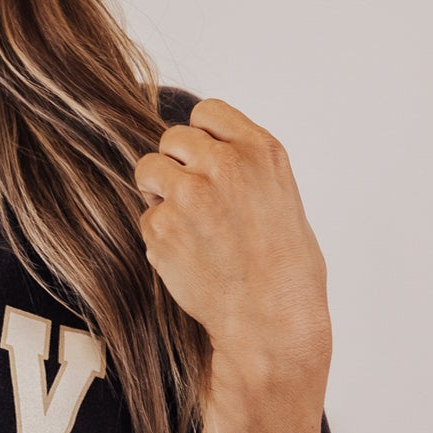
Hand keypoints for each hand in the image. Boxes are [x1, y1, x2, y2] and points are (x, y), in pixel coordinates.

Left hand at [133, 96, 332, 384]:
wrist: (271, 319)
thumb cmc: (286, 269)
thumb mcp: (281, 196)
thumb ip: (244, 167)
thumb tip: (206, 156)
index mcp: (260, 151)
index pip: (207, 112)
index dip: (202, 138)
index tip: (206, 162)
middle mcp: (223, 164)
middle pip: (171, 139)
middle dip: (176, 165)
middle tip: (192, 200)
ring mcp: (188, 194)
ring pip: (148, 171)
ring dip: (159, 194)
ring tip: (188, 227)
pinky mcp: (161, 228)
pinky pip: (146, 218)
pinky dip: (159, 236)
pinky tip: (188, 257)